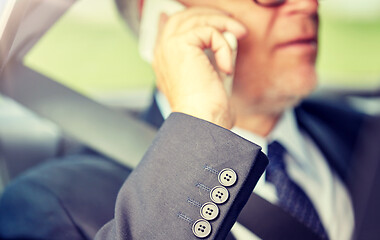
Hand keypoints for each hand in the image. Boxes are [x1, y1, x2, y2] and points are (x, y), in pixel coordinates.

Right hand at [153, 7, 246, 128]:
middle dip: (210, 16)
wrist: (202, 122)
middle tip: (232, 25)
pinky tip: (226, 66)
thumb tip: (229, 36)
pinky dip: (223, 46)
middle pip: (184, 17)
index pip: (176, 28)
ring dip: (222, 24)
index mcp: (166, 61)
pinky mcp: (180, 45)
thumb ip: (216, 55)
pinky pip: (208, 31)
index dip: (198, 21)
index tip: (221, 25)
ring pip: (196, 19)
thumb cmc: (206, 110)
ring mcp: (168, 47)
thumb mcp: (212, 76)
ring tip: (240, 34)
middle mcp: (163, 52)